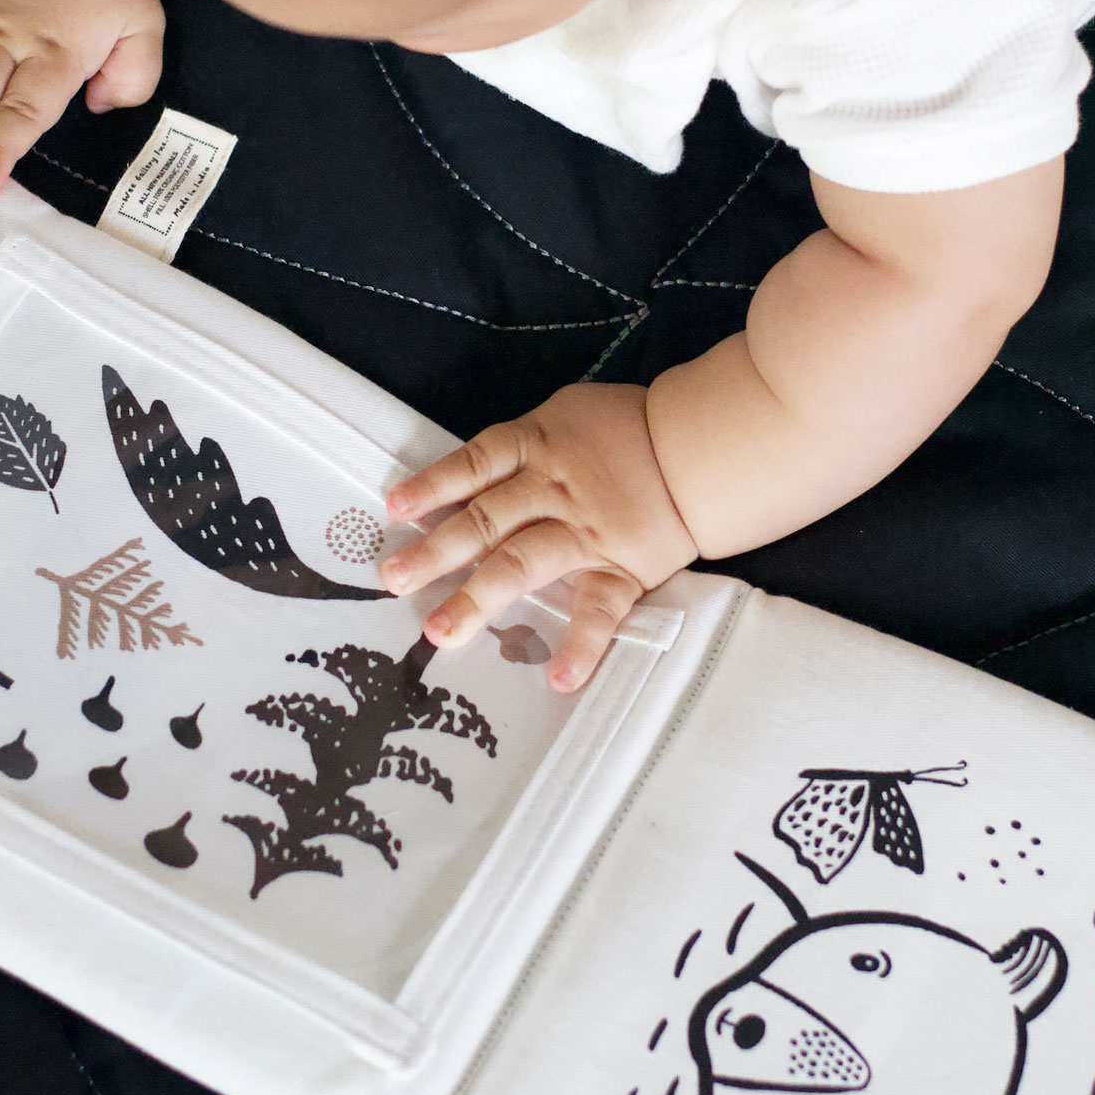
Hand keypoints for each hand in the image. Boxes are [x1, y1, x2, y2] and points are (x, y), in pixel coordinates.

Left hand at [379, 384, 697, 693]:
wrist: (699, 447)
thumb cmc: (623, 430)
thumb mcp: (563, 416)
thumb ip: (518, 447)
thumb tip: (464, 479)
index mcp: (536, 447)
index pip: (474, 465)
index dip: (434, 486)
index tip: (394, 509)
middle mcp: (552, 492)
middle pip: (485, 521)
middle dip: (437, 552)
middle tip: (394, 579)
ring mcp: (584, 533)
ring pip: (524, 564)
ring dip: (480, 598)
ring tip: (442, 632)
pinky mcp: (621, 568)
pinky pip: (599, 610)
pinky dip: (582, 644)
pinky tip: (558, 678)